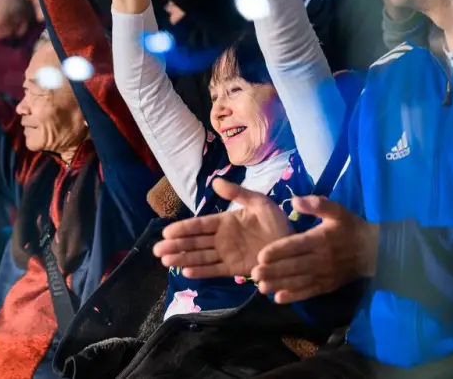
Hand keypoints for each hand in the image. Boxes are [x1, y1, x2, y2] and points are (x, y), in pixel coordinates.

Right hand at [152, 180, 291, 278]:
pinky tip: (187, 272)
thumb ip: (237, 193)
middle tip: (157, 250)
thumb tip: (215, 181)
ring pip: (200, 257)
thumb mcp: (259, 202)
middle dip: (176, 246)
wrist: (294, 245)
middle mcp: (222, 239)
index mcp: (225, 221)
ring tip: (166, 262)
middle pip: (194, 243)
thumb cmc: (277, 222)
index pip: (199, 225)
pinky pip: (215, 270)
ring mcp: (227, 254)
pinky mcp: (235, 269)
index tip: (166, 232)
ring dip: (183, 259)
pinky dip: (201, 271)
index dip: (183, 229)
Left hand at [253, 195, 377, 303]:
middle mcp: (321, 259)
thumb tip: (295, 200)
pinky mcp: (327, 285)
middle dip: (273, 271)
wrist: (374, 251)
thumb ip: (317, 204)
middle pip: (294, 266)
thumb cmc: (350, 228)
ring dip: (279, 285)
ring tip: (261, 288)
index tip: (261, 256)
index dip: (278, 251)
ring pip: (299, 281)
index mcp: (320, 239)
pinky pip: (309, 292)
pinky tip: (278, 299)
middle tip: (254, 273)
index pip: (296, 245)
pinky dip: (294, 297)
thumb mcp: (337, 211)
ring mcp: (324, 274)